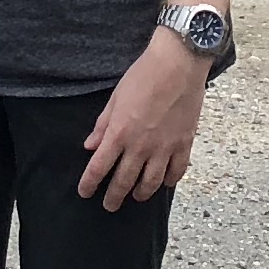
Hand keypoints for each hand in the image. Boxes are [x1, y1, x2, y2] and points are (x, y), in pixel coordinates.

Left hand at [80, 29, 208, 208]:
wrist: (178, 63)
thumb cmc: (144, 75)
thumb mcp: (115, 97)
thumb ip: (102, 125)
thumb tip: (90, 146)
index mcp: (120, 133)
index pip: (98, 168)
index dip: (89, 184)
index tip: (85, 192)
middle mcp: (141, 146)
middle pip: (123, 182)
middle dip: (113, 197)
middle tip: (108, 205)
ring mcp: (164, 147)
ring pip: (151, 183)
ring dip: (140, 194)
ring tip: (135, 197)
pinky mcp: (184, 143)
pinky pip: (176, 171)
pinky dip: (169, 181)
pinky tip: (164, 183)